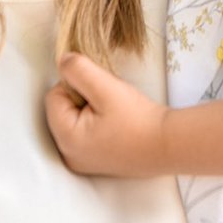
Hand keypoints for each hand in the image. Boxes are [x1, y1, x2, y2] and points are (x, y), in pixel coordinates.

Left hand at [45, 52, 168, 177]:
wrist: (168, 144)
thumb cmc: (137, 118)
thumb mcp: (105, 87)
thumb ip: (78, 70)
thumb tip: (61, 60)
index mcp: (66, 139)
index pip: (53, 96)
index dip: (75, 84)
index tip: (100, 89)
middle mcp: (68, 155)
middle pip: (62, 110)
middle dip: (82, 97)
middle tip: (108, 100)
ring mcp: (82, 162)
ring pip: (73, 120)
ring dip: (90, 108)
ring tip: (114, 112)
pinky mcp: (95, 162)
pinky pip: (84, 133)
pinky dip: (96, 122)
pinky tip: (116, 123)